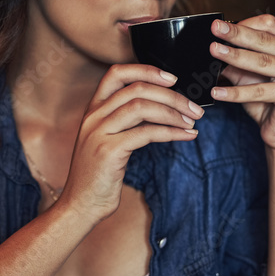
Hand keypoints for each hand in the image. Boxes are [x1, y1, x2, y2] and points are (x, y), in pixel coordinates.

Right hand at [60, 64, 203, 221]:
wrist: (80, 205)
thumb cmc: (98, 176)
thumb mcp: (106, 141)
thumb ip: (123, 122)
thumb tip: (160, 108)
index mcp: (93, 110)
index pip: (116, 73)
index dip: (146, 70)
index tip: (171, 78)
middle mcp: (93, 116)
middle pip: (136, 89)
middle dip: (171, 96)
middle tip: (194, 108)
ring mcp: (99, 132)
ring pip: (141, 107)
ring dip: (174, 112)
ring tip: (192, 122)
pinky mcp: (108, 151)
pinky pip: (146, 133)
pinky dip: (171, 132)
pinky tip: (185, 136)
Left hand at [209, 15, 274, 152]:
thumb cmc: (267, 104)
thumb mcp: (248, 77)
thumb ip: (236, 62)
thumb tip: (213, 47)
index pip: (270, 25)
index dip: (245, 23)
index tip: (221, 25)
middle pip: (265, 40)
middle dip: (237, 34)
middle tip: (215, 28)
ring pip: (262, 62)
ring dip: (235, 56)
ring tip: (213, 51)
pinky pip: (260, 91)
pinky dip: (236, 92)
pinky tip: (217, 91)